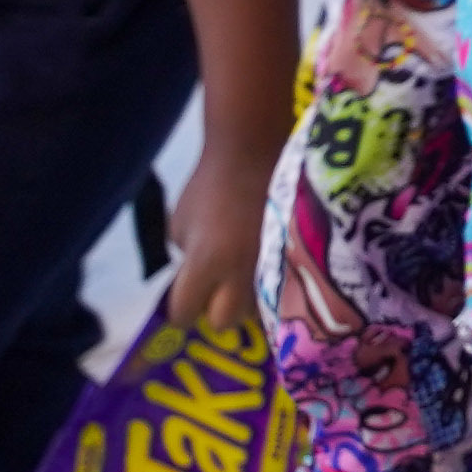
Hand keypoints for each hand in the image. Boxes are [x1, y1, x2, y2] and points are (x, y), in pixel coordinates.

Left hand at [155, 157, 267, 331]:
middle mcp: (239, 275)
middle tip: (216, 288)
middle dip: (215, 308)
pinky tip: (265, 269)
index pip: (183, 312)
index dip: (181, 306)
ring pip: (255, 309)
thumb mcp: (180, 223)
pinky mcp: (291, 259)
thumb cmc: (210, 184)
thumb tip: (195, 275)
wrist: (255, 151)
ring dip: (245, 299)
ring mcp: (269, 268)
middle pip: (223, 320)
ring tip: (243, 276)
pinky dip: (270, 286)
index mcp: (205, 264)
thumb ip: (186, 258)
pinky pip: (278, 290)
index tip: (185, 293)